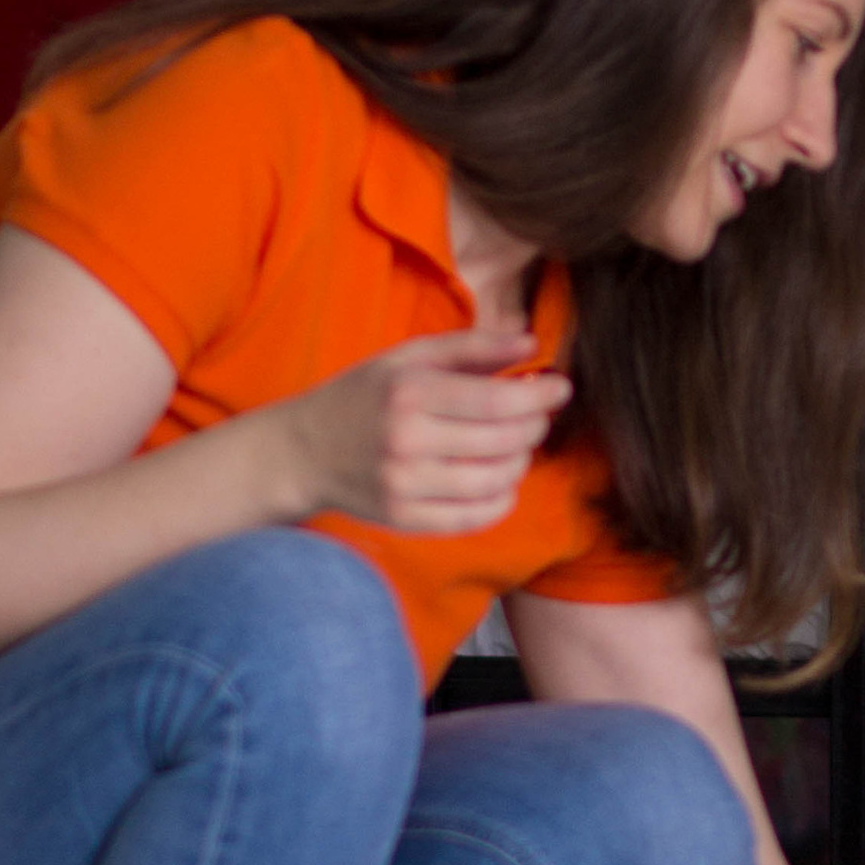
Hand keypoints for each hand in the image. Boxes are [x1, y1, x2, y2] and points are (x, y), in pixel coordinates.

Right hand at [279, 330, 574, 536]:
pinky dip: (500, 500)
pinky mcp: (404, 519)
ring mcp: (405, 485)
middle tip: (536, 416)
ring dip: (520, 462)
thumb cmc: (364, 396)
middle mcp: (407, 441)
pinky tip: (499, 481)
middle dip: (534, 426)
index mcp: (410, 393)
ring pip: (495, 481)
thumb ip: (472, 347)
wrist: (304, 451)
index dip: (540, 395)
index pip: (497, 400)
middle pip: (503, 441)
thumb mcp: (409, 357)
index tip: (561, 388)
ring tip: (515, 446)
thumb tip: (533, 345)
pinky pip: (475, 517)